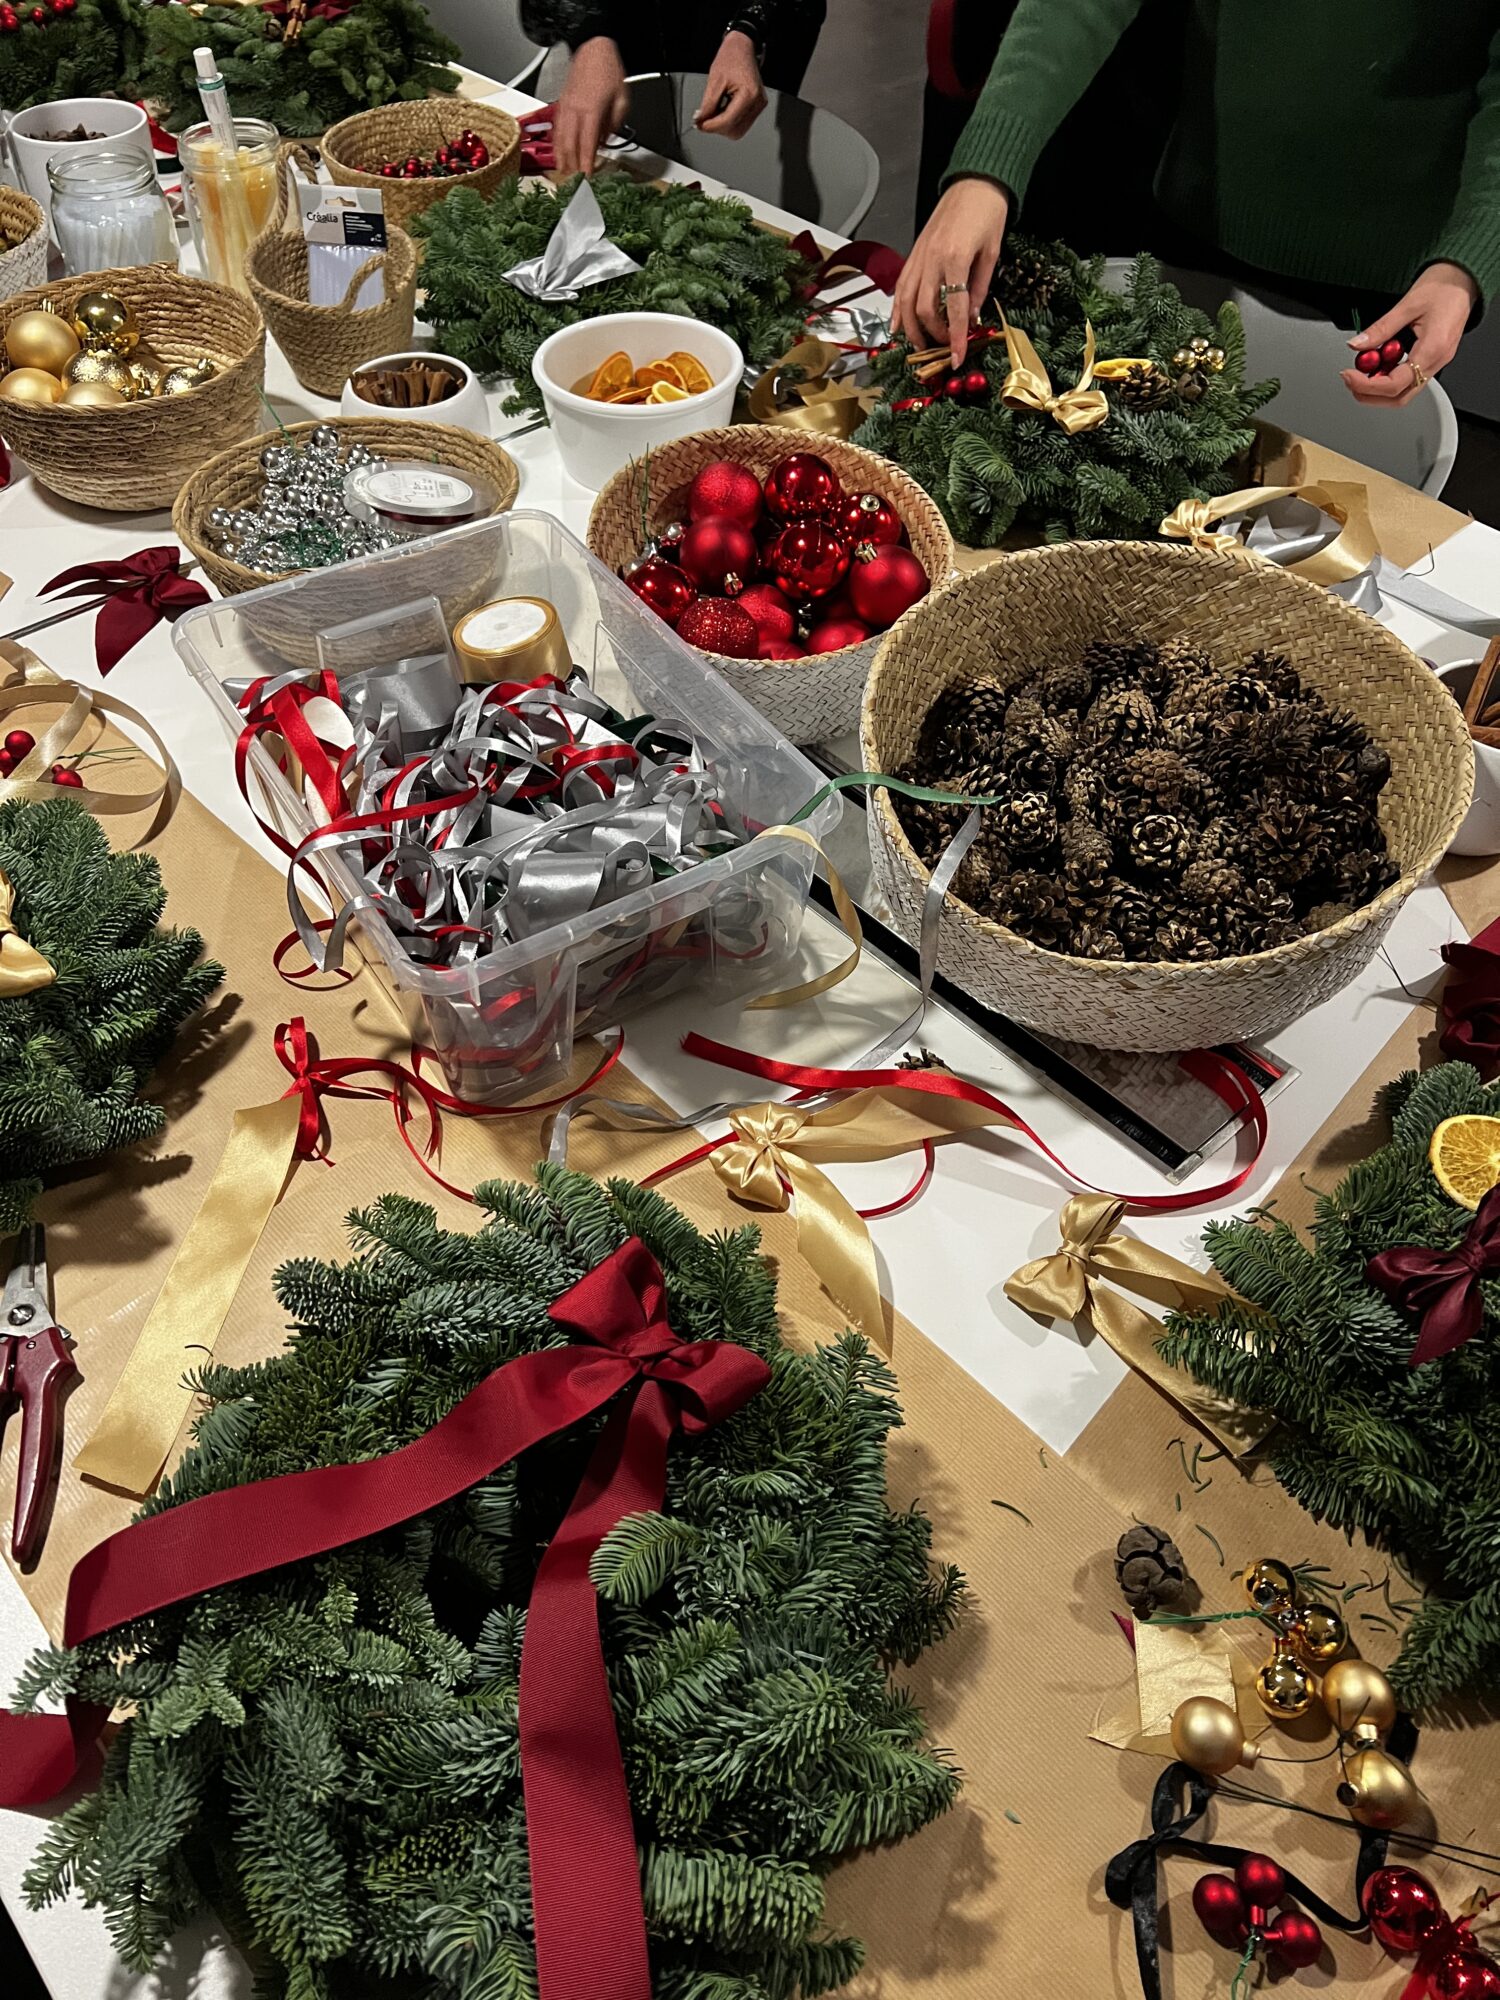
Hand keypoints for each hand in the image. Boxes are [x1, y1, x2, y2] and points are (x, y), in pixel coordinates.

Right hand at [553, 36, 628, 175]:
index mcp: (591, 110)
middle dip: (572, 166)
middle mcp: (575, 110)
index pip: (587, 144)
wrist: (593, 48)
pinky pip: (556, 128)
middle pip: (570, 145)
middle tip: (574, 183)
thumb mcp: (622, 99)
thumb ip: (614, 123)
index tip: (587, 178)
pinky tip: (558, 153)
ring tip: (564, 174)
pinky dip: (557, 144)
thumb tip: (605, 140)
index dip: (586, 164)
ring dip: (562, 158)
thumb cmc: (608, 70)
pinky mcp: (561, 104)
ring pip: (560, 138)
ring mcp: (566, 107)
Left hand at [694, 30, 767, 136]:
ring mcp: (758, 105)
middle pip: (734, 130)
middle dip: (717, 127)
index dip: (711, 126)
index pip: (728, 121)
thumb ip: (707, 105)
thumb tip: (700, 121)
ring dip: (723, 126)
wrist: (742, 48)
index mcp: (749, 94)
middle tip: (704, 119)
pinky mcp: (756, 107)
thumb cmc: (731, 58)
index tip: (699, 124)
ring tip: (714, 112)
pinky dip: (729, 121)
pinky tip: (722, 110)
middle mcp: (757, 102)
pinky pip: (741, 123)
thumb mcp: (714, 80)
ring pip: (738, 130)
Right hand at [893, 177, 1009, 363]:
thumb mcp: (992, 253)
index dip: (955, 338)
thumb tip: (972, 318)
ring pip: (906, 301)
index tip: (958, 358)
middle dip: (934, 335)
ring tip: (920, 344)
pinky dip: (898, 309)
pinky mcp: (913, 253)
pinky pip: (901, 286)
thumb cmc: (988, 212)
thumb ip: (979, 288)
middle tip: (945, 347)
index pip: (954, 309)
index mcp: (955, 258)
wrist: (975, 182)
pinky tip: (899, 325)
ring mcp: (919, 256)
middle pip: (924, 310)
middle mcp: (932, 259)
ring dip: (912, 328)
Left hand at [1341, 261, 1477, 407]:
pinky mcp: (1433, 359)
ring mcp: (1436, 362)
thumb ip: (1381, 329)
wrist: (1462, 280)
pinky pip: (1410, 379)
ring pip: (1405, 392)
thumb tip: (1357, 345)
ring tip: (1361, 372)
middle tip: (1351, 381)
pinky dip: (1389, 377)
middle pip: (1400, 397)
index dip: (1367, 385)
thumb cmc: (1444, 288)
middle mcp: (1437, 361)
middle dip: (1371, 395)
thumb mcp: (1407, 305)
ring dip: (1379, 388)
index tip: (1349, 375)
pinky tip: (1378, 364)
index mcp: (1433, 349)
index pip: (1395, 384)